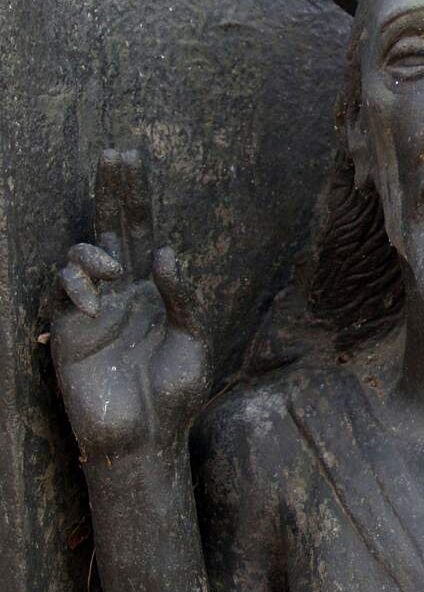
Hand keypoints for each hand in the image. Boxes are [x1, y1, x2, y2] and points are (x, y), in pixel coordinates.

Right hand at [51, 150, 209, 462]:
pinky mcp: (69, 330)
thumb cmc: (174, 394)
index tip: (132, 155)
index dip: (138, 194)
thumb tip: (165, 251)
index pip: (144, 230)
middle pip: (113, 228)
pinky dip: (77, 287)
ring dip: (94, 252)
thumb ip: (180, 297)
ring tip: (113, 268)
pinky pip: (63, 290)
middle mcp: (123, 291)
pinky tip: (96, 304)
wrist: (146, 437)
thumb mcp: (192, 342)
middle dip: (113, 190)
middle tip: (113, 154)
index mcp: (155, 289)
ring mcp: (94, 307)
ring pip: (82, 255)